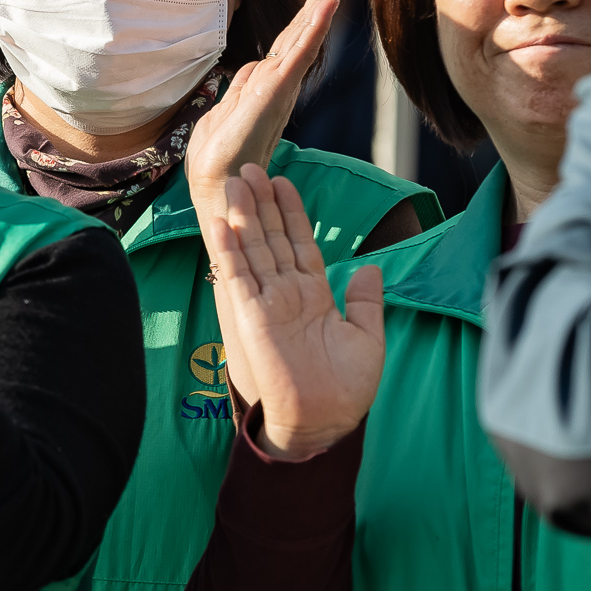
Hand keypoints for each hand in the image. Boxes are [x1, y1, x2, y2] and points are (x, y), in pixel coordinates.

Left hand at [187, 0, 345, 233]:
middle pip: (302, 34)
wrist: (217, 185)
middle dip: (320, 0)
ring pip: (304, 39)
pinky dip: (313, 29)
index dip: (305, 14)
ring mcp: (280, 88)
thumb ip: (240, 89)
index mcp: (268, 87)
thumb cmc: (219, 158)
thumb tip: (251, 69)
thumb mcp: (224, 113)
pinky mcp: (276, 93)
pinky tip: (325, 7)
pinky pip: (298, 55)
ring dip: (320, 6)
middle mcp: (280, 84)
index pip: (290, 43)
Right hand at [204, 164, 383, 459]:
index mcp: (314, 296)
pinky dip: (230, 249)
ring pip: (253, 249)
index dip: (291, 213)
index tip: (283, 182)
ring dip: (243, 215)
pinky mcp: (251, 317)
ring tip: (237, 181)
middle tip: (251, 167)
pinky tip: (222, 223)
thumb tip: (368, 269)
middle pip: (272, 238)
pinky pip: (238, 277)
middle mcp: (287, 295)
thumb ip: (365, 302)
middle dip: (262, 203)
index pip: (300, 244)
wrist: (324, 423)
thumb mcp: (367, 338)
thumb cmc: (345, 391)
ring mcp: (267, 304)